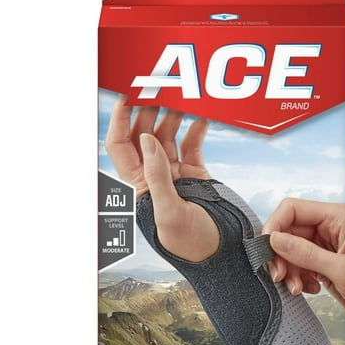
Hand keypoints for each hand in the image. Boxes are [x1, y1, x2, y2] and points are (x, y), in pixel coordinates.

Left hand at [105, 96, 218, 261]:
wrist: (224, 257)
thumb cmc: (192, 245)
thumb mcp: (169, 214)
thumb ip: (156, 176)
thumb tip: (145, 138)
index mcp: (138, 186)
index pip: (121, 145)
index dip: (121, 120)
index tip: (127, 94)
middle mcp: (153, 176)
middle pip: (144, 134)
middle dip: (149, 109)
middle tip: (160, 86)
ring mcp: (175, 173)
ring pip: (168, 134)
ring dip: (173, 114)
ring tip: (183, 96)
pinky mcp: (196, 172)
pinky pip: (193, 144)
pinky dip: (197, 129)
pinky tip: (202, 116)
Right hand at [262, 198, 344, 309]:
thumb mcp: (340, 269)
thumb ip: (306, 253)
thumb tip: (275, 240)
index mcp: (338, 217)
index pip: (294, 209)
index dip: (275, 225)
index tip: (266, 247)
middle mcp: (331, 228)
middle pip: (290, 231)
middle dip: (281, 255)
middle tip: (278, 276)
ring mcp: (328, 246)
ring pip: (292, 250)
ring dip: (289, 270)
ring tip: (297, 288)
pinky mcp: (326, 263)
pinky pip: (301, 264)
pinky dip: (299, 277)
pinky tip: (310, 288)